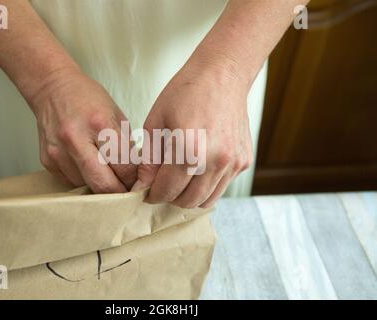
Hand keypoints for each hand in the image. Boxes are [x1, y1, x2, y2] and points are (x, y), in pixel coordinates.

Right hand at [28, 67, 136, 192]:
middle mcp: (76, 140)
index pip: (124, 166)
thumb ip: (126, 146)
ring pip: (87, 187)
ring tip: (106, 173)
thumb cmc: (88, 99)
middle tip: (127, 192)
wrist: (51, 88)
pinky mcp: (47, 161)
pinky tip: (87, 165)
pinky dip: (84, 179)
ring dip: (100, 186)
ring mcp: (58, 153)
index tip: (139, 184)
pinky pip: (72, 182)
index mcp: (100, 124)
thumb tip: (136, 175)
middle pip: (104, 185)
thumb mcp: (116, 115)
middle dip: (119, 193)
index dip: (135, 180)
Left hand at [134, 61, 253, 207]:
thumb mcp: (156, 121)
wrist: (222, 75)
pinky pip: (222, 186)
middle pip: (188, 201)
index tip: (147, 191)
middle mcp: (216, 160)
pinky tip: (198, 168)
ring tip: (179, 179)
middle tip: (162, 185)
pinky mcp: (244, 161)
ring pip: (207, 199)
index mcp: (189, 149)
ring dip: (189, 196)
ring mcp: (233, 162)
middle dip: (170, 198)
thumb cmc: (185, 93)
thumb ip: (149, 159)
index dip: (153, 194)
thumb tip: (143, 186)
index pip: (167, 190)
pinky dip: (207, 185)